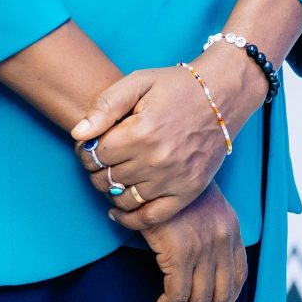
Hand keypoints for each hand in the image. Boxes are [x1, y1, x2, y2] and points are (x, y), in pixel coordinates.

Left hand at [70, 49, 266, 222]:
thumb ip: (105, 106)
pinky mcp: (188, 192)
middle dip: (96, 169)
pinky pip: (152, 217)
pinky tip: (117, 210)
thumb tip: (79, 133)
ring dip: (110, 190)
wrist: (221, 97)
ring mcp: (175, 179)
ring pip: (125, 198)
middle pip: (108, 177)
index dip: (86, 150)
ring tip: (111, 176)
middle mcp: (157, 159)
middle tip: (97, 160)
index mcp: (141, 131)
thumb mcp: (138, 82)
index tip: (87, 145)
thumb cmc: (175, 86)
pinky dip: (130, 219)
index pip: (96, 153)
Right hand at [112, 179, 248, 301]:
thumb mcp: (198, 202)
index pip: (238, 278)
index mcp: (231, 228)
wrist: (155, 163)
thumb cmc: (170, 181)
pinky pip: (175, 297)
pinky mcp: (180, 252)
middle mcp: (223, 240)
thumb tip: (198, 262)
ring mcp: (204, 247)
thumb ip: (205, 229)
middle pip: (221, 296)